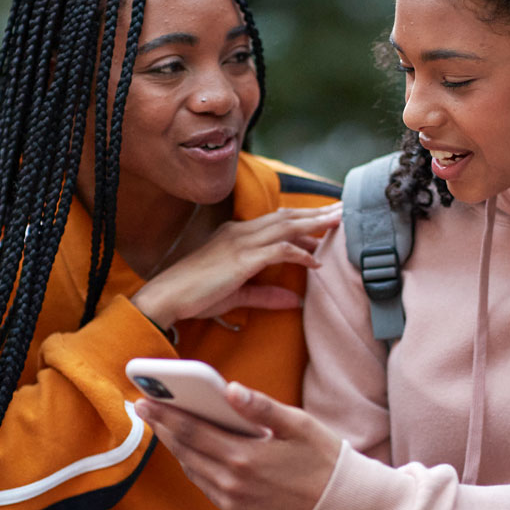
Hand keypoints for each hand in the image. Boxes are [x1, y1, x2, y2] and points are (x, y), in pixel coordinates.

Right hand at [132, 204, 341, 327]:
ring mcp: (241, 243)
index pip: (276, 221)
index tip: (325, 220)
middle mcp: (240, 233)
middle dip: (316, 213)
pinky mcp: (242, 259)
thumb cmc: (195, 294)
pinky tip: (315, 262)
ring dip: (314, 225)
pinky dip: (300, 254)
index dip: (302, 218)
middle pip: (286, 217)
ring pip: (286, 227)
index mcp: (236, 235)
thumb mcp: (237, 294)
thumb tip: (294, 300)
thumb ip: (266, 294)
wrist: (167, 296)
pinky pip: (279, 251)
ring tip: (338, 223)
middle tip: (342, 210)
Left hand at [137, 381, 342, 509]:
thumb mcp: (299, 424)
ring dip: (177, 448)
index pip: (194, 432)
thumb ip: (261, 407)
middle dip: (164, 428)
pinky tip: (192, 452)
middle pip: (186, 452)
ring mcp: (234, 503)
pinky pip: (207, 487)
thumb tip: (230, 389)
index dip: (166, 415)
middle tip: (145, 407)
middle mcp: (234, 484)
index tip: (145, 400)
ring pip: (193, 471)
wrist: (341, 504)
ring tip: (165, 426)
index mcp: (246, 458)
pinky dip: (195, 467)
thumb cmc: (323, 456)